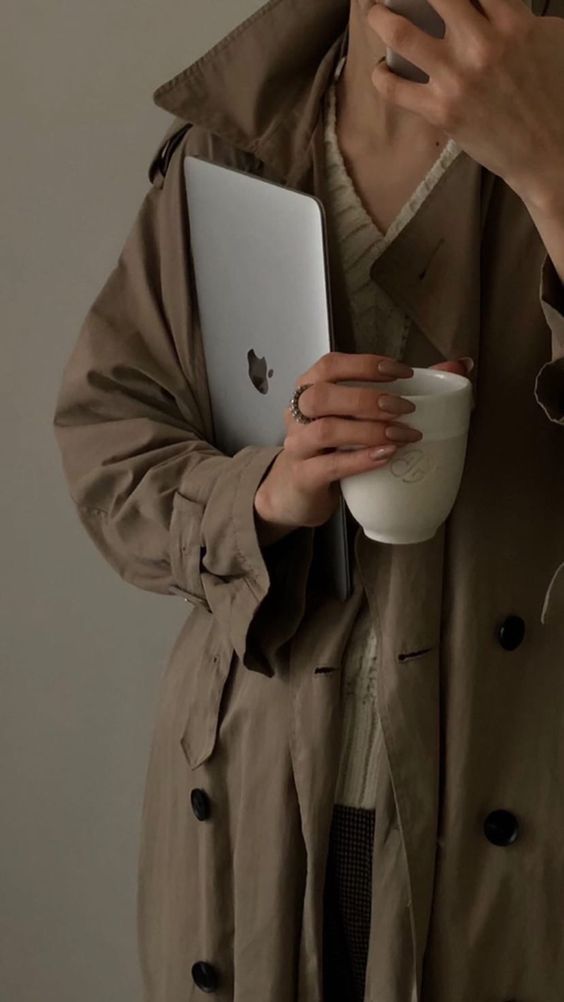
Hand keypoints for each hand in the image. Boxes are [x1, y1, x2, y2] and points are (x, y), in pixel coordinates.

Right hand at [253, 352, 471, 544]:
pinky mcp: (304, 477)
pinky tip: (385, 456)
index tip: (404, 373)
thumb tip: (462, 365)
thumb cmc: (334, 445)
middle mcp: (299, 413)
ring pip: (326, 430)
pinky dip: (359, 460)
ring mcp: (298, 446)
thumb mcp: (360, 416)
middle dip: (368, 399)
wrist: (297, 492)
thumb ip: (406, 389)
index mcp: (311, 388)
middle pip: (323, 396)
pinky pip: (328, 466)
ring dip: (369, 431)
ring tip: (403, 435)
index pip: (330, 365)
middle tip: (405, 408)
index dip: (365, 365)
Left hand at [368, 0, 563, 208]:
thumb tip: (490, 4)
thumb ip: (516, 14)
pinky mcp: (441, 111)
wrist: (548, 152)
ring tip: (375, 14)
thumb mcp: (548, 39)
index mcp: (512, 22)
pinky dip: (380, 75)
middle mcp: (481, 45)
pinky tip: (381, 68)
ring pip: (401, 34)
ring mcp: (457, 79)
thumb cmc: (553, 94)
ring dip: (380, 18)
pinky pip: (394, 88)